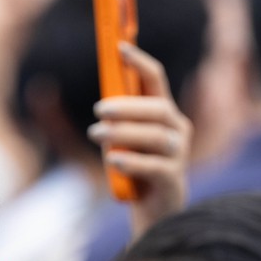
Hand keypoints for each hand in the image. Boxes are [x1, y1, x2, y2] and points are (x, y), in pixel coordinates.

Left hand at [87, 41, 192, 237]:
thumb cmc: (132, 171)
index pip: (156, 80)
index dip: (140, 62)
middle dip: (128, 106)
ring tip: (95, 134)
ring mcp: (178, 155)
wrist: (150, 213)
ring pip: (156, 136)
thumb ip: (106, 123)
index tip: (120, 47)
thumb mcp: (115, 142)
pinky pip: (157, 167)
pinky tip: (113, 160)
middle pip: (158, 108)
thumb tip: (82, 103)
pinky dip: (133, 162)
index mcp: (163, 114)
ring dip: (124, 133)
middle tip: (98, 110)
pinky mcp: (174, 180)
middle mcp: (176, 130)